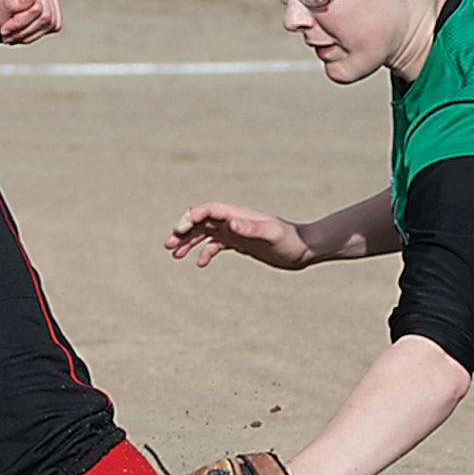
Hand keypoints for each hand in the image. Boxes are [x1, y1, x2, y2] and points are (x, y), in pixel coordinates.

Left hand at [0, 0, 61, 43]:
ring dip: (30, 34)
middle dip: (24, 31)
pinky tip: (26, 30)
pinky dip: (38, 33)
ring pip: (50, 22)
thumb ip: (12, 2)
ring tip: (16, 33)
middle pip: (45, 16)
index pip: (35, 7)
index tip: (5, 27)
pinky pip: (54, 26)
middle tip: (9, 32)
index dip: (20, 23)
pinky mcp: (55, 7)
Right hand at [166, 202, 310, 269]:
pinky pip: (217, 245)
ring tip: (175, 255)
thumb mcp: (271, 234)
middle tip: (168, 245)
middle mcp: (235, 221)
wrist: (305, 248)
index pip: (208, 210)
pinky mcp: (241, 243)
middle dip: (183, 231)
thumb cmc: (290, 240)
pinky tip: (200, 264)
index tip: (179, 232)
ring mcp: (237, 232)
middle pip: (202, 221)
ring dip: (189, 242)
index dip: (191, 218)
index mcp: (238, 215)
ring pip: (206, 233)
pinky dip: (205, 252)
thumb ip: (252, 228)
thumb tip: (232, 224)